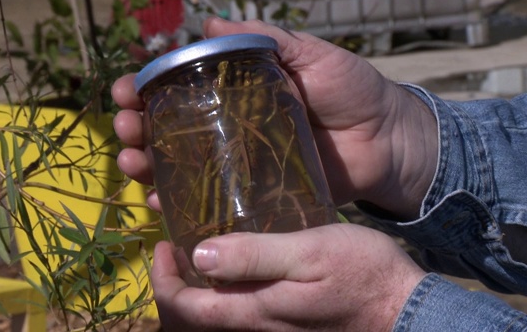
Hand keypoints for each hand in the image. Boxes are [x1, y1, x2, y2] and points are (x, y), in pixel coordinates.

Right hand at [112, 18, 436, 219]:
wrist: (387, 143)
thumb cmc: (353, 92)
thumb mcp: (311, 56)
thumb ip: (267, 40)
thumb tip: (210, 24)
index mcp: (236, 90)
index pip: (178, 85)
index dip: (145, 86)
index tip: (125, 88)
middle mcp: (228, 126)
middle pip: (166, 127)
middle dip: (135, 127)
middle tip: (125, 128)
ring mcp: (237, 163)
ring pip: (177, 165)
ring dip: (145, 165)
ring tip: (132, 165)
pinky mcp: (251, 196)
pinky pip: (207, 202)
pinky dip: (178, 204)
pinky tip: (159, 203)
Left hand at [151, 223, 426, 330]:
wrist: (406, 310)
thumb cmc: (362, 275)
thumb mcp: (309, 254)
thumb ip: (255, 256)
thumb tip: (200, 255)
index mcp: (253, 312)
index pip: (186, 307)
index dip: (163, 279)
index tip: (162, 244)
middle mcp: (256, 328)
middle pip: (195, 317)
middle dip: (175, 286)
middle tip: (174, 247)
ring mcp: (272, 329)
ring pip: (217, 316)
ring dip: (197, 288)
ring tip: (198, 251)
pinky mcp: (287, 324)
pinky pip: (240, 312)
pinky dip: (223, 292)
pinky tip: (236, 264)